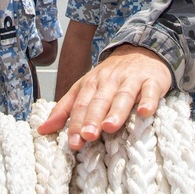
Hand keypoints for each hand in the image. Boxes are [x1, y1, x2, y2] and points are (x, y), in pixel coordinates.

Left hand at [36, 45, 171, 149]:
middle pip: (99, 101)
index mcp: (90, 84)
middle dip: (92, 118)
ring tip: (109, 127)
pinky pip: (150, 91)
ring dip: (116, 111)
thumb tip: (42, 130)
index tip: (73, 142)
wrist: (140, 51)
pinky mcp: (152, 81)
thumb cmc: (111, 77)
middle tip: (88, 136)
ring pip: (122, 96)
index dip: (76, 123)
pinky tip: (144, 112)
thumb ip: (65, 109)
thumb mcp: (85, 89)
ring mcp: (131, 80)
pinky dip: (148, 101)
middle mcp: (109, 81)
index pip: (80, 104)